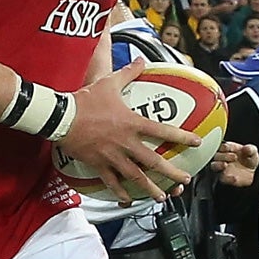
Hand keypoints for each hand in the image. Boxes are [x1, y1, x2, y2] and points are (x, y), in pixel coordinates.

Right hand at [55, 61, 200, 200]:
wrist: (61, 117)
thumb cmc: (86, 100)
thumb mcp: (109, 82)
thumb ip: (128, 72)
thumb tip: (141, 59)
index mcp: (132, 123)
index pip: (163, 131)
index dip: (182, 137)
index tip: (197, 143)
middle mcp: (126, 143)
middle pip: (153, 161)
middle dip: (171, 172)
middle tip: (185, 179)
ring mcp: (112, 156)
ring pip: (135, 176)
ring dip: (151, 188)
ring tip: (163, 196)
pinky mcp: (98, 165)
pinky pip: (112, 182)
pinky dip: (120, 191)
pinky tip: (128, 198)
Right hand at [209, 141, 258, 186]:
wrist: (250, 173)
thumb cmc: (248, 160)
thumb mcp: (253, 153)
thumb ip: (250, 150)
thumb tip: (246, 148)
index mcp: (228, 149)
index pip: (223, 146)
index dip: (226, 147)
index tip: (228, 147)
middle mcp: (222, 158)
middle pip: (216, 155)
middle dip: (224, 155)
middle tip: (234, 157)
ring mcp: (221, 169)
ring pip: (214, 166)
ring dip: (218, 165)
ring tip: (224, 165)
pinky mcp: (224, 179)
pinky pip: (223, 179)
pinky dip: (228, 179)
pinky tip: (234, 178)